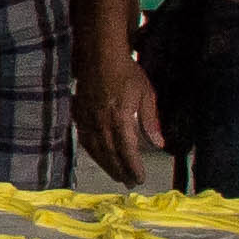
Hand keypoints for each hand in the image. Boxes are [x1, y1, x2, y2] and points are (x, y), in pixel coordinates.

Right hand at [76, 44, 169, 187]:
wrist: (99, 55)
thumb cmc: (126, 72)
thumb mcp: (146, 94)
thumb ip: (151, 120)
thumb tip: (159, 143)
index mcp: (120, 118)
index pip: (127, 150)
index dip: (133, 167)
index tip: (139, 178)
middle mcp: (102, 122)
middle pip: (110, 154)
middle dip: (120, 170)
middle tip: (128, 183)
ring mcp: (88, 118)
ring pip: (95, 149)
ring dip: (105, 165)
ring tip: (114, 175)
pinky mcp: (79, 113)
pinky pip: (84, 138)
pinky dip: (91, 151)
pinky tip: (96, 156)